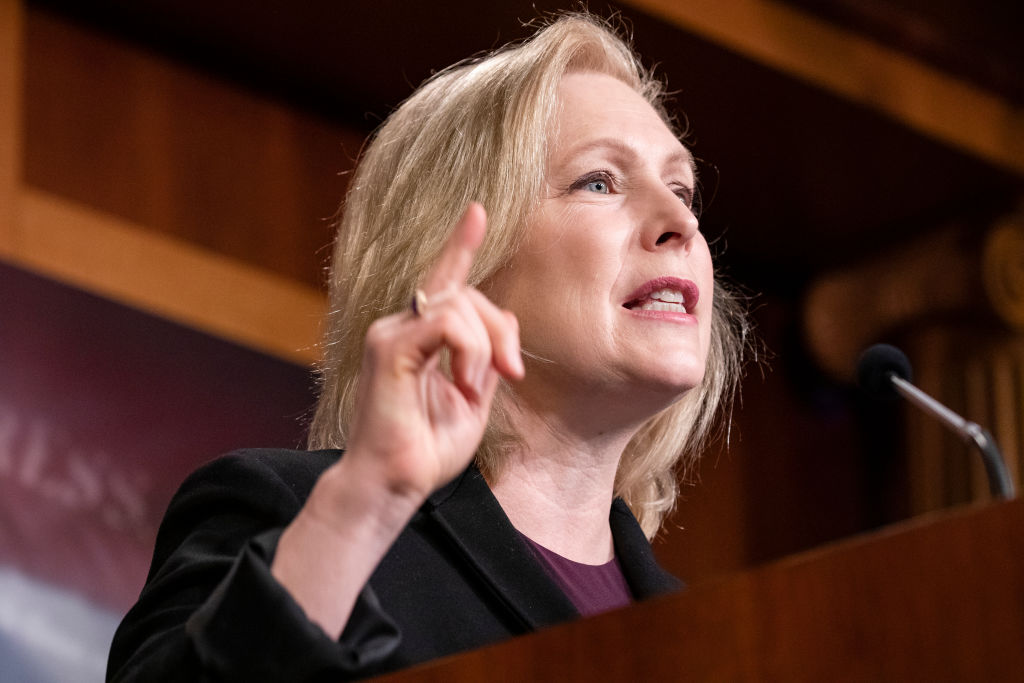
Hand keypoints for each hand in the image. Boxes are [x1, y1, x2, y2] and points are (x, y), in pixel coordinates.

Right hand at [343, 202, 523, 501]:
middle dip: (500, 328)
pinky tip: (463, 383)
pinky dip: (468, 351)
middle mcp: (399, 327)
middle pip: (466, 292)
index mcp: (418, 337)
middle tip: (511, 373)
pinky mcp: (389, 348)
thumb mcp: (473, 395)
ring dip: (484, 345)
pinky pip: (445, 322)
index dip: (460, 243)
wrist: (393, 484)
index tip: (477, 210)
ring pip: (459, 303)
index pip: (443, 281)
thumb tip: (503, 322)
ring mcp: (390, 333)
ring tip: (474, 387)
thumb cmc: (427, 448)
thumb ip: (486, 355)